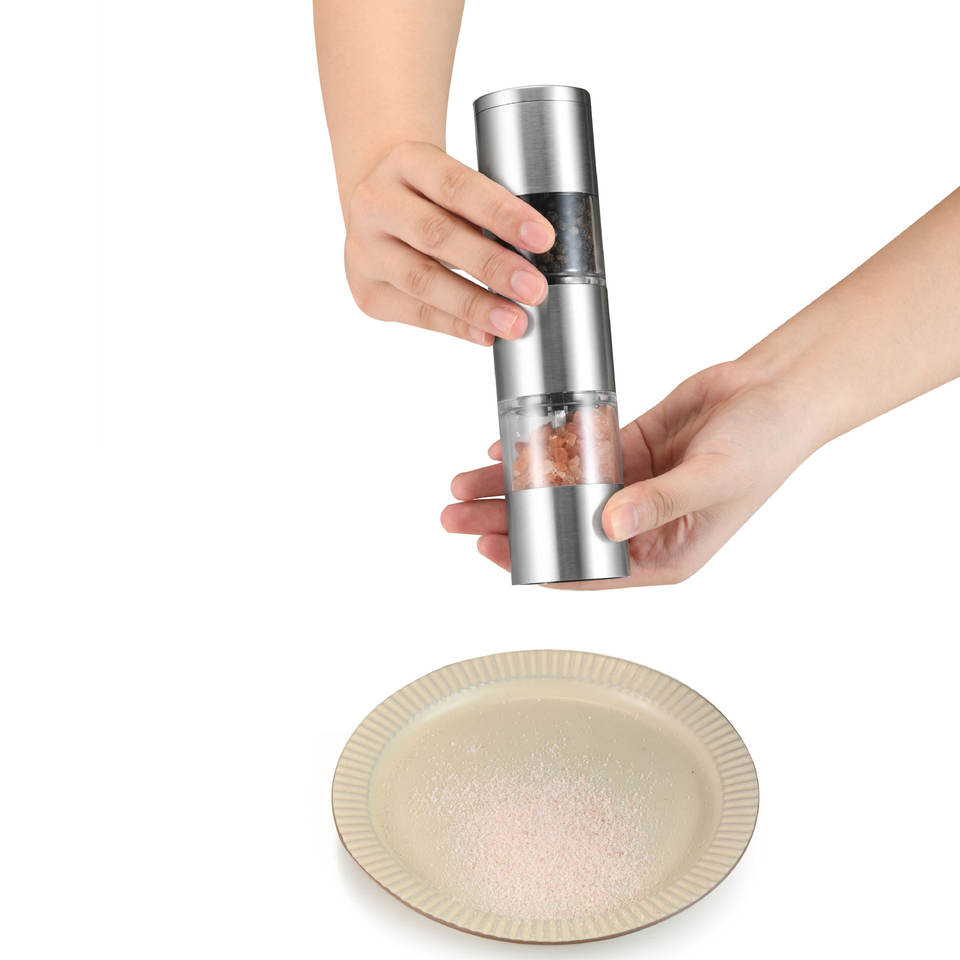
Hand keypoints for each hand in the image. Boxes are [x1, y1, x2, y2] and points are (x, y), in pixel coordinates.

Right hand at [343, 141, 555, 344]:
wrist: (377, 207)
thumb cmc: (431, 197)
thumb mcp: (451, 182)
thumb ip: (486, 209)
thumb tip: (544, 256)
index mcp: (406, 162)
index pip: (457, 187)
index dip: (501, 214)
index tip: (543, 238)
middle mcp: (376, 202)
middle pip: (437, 236)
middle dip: (491, 265)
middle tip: (534, 289)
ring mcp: (365, 249)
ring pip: (422, 280)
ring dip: (474, 305)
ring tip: (514, 322)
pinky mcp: (366, 289)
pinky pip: (414, 312)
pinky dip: (454, 325)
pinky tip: (484, 334)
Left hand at [441, 360, 819, 586]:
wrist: (777, 390)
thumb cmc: (764, 445)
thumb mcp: (713, 479)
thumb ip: (658, 502)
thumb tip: (606, 524)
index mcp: (661, 554)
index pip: (585, 572)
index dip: (534, 563)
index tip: (489, 549)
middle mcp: (637, 526)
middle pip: (556, 531)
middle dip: (505, 524)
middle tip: (455, 516)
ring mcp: (627, 487)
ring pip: (555, 493)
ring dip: (512, 488)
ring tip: (463, 483)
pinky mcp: (623, 449)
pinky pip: (570, 456)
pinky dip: (539, 452)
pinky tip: (504, 447)